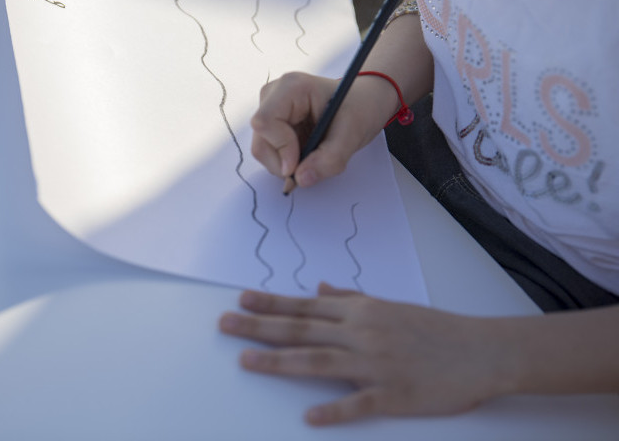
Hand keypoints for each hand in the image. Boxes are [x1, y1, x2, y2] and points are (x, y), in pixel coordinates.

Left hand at [219, 284, 505, 424]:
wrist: (480, 350)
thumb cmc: (433, 327)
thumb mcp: (388, 306)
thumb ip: (350, 299)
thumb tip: (317, 290)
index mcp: (360, 313)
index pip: (304, 308)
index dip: (270, 304)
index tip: (240, 300)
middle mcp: (362, 334)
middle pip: (302, 330)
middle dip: (260, 327)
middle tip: (225, 324)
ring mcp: (376, 364)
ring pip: (319, 362)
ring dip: (280, 362)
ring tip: (246, 361)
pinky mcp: (395, 394)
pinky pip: (359, 403)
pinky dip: (334, 409)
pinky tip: (309, 415)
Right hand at [250, 72, 395, 187]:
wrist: (362, 102)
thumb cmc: (359, 108)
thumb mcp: (352, 134)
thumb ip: (329, 159)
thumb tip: (301, 179)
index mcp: (292, 88)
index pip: (265, 122)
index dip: (279, 148)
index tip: (298, 166)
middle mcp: (274, 96)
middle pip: (261, 140)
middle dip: (283, 162)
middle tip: (310, 168)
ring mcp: (270, 110)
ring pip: (262, 149)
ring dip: (286, 164)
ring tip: (314, 157)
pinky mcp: (273, 124)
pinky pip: (270, 152)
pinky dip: (287, 161)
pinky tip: (308, 153)